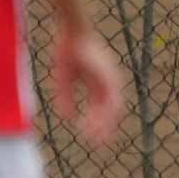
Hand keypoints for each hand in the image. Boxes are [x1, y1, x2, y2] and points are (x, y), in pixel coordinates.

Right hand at [54, 28, 123, 146]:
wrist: (73, 32)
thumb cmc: (69, 51)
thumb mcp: (64, 78)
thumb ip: (66, 97)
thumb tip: (67, 118)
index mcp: (100, 83)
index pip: (103, 108)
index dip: (98, 122)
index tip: (92, 137)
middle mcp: (110, 83)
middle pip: (111, 111)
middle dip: (104, 128)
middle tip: (98, 144)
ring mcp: (112, 80)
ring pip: (113, 108)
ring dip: (105, 124)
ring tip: (96, 138)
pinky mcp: (109, 77)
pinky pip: (110, 99)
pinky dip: (104, 113)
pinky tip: (95, 123)